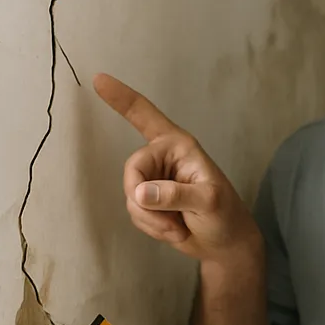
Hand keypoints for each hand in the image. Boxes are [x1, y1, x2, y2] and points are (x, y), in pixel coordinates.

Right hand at [94, 73, 261, 265]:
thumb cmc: (226, 216)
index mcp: (178, 146)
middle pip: (132, 172)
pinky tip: (175, 231)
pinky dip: (152, 227)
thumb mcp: (209, 203)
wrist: (226, 245)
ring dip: (152, 220)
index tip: (98, 79)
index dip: (122, 99)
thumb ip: (177, 195)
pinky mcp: (149, 202)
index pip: (145, 116)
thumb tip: (141, 192)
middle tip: (171, 221)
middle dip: (146, 202)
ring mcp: (154, 181)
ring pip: (131, 197)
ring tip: (179, 227)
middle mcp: (163, 159)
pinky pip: (134, 213)